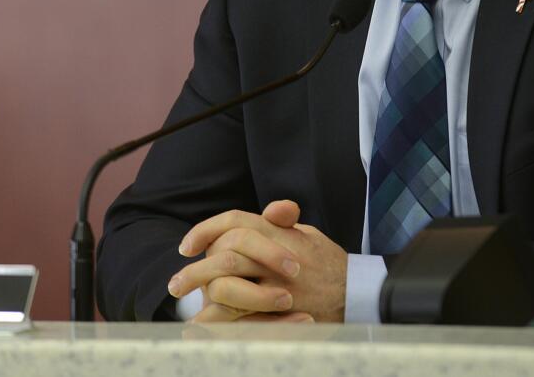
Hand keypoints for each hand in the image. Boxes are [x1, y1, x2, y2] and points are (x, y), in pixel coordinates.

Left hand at [168, 200, 346, 322]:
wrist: (357, 294)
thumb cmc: (327, 262)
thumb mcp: (308, 234)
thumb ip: (283, 221)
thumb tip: (275, 209)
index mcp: (279, 234)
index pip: (235, 224)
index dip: (206, 231)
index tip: (186, 246)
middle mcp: (275, 259)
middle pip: (226, 255)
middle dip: (196, 268)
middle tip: (176, 283)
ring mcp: (277, 288)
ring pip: (231, 286)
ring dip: (203, 292)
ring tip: (185, 303)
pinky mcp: (280, 313)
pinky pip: (243, 318)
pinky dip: (220, 321)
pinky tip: (203, 324)